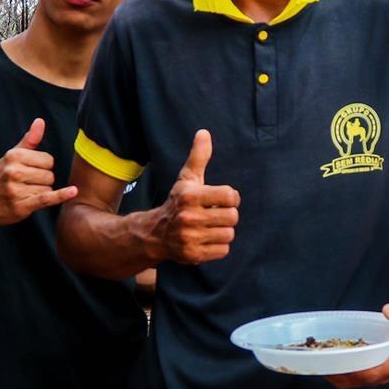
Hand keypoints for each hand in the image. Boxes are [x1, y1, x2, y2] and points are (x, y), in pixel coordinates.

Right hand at [0, 118, 78, 227]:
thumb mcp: (11, 157)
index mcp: (13, 156)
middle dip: (42, 181)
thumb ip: (29, 140)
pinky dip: (61, 195)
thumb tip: (40, 121)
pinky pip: (47, 198)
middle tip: (25, 185)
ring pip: (48, 188)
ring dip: (40, 193)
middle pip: (50, 174)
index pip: (48, 160)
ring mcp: (16, 189)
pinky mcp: (21, 205)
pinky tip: (73, 191)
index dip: (43, 168)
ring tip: (24, 194)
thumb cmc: (0, 178)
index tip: (30, 172)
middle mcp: (13, 171)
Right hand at [154, 130, 239, 263]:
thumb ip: (198, 157)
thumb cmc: (178, 202)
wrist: (155, 234)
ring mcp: (190, 238)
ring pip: (229, 234)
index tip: (223, 199)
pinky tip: (207, 239)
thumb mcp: (187, 179)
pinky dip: (219, 246)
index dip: (230, 197)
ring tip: (211, 227)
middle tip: (216, 215)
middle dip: (227, 215)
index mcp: (189, 196)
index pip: (230, 196)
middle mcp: (188, 217)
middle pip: (232, 217)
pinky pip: (223, 250)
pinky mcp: (193, 255)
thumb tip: (204, 133)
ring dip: (223, 231)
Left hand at [327, 298, 388, 388]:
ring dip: (342, 376)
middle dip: (342, 378)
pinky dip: (347, 370)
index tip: (336, 369)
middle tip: (322, 368)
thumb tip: (388, 312)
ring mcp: (384, 368)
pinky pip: (361, 372)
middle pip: (362, 381)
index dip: (353, 375)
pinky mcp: (379, 363)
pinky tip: (334, 360)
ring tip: (323, 366)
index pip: (373, 375)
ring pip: (360, 379)